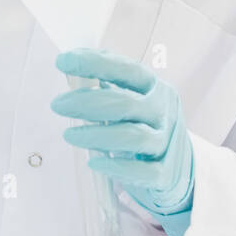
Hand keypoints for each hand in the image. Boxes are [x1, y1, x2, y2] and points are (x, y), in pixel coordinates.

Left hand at [51, 47, 194, 235]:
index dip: (95, 63)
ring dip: (96, 135)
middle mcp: (164, 112)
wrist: (177, 167)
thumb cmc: (143, 126)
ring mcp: (167, 143)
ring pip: (133, 137)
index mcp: (155, 88)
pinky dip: (116, 168)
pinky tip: (93, 163)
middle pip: (125, 104)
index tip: (63, 61)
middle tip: (57, 104)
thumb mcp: (132, 101)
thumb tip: (70, 65)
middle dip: (86, 102)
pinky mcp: (165, 174)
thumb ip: (106, 84)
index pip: (127, 69)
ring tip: (68, 134)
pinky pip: (141, 172)